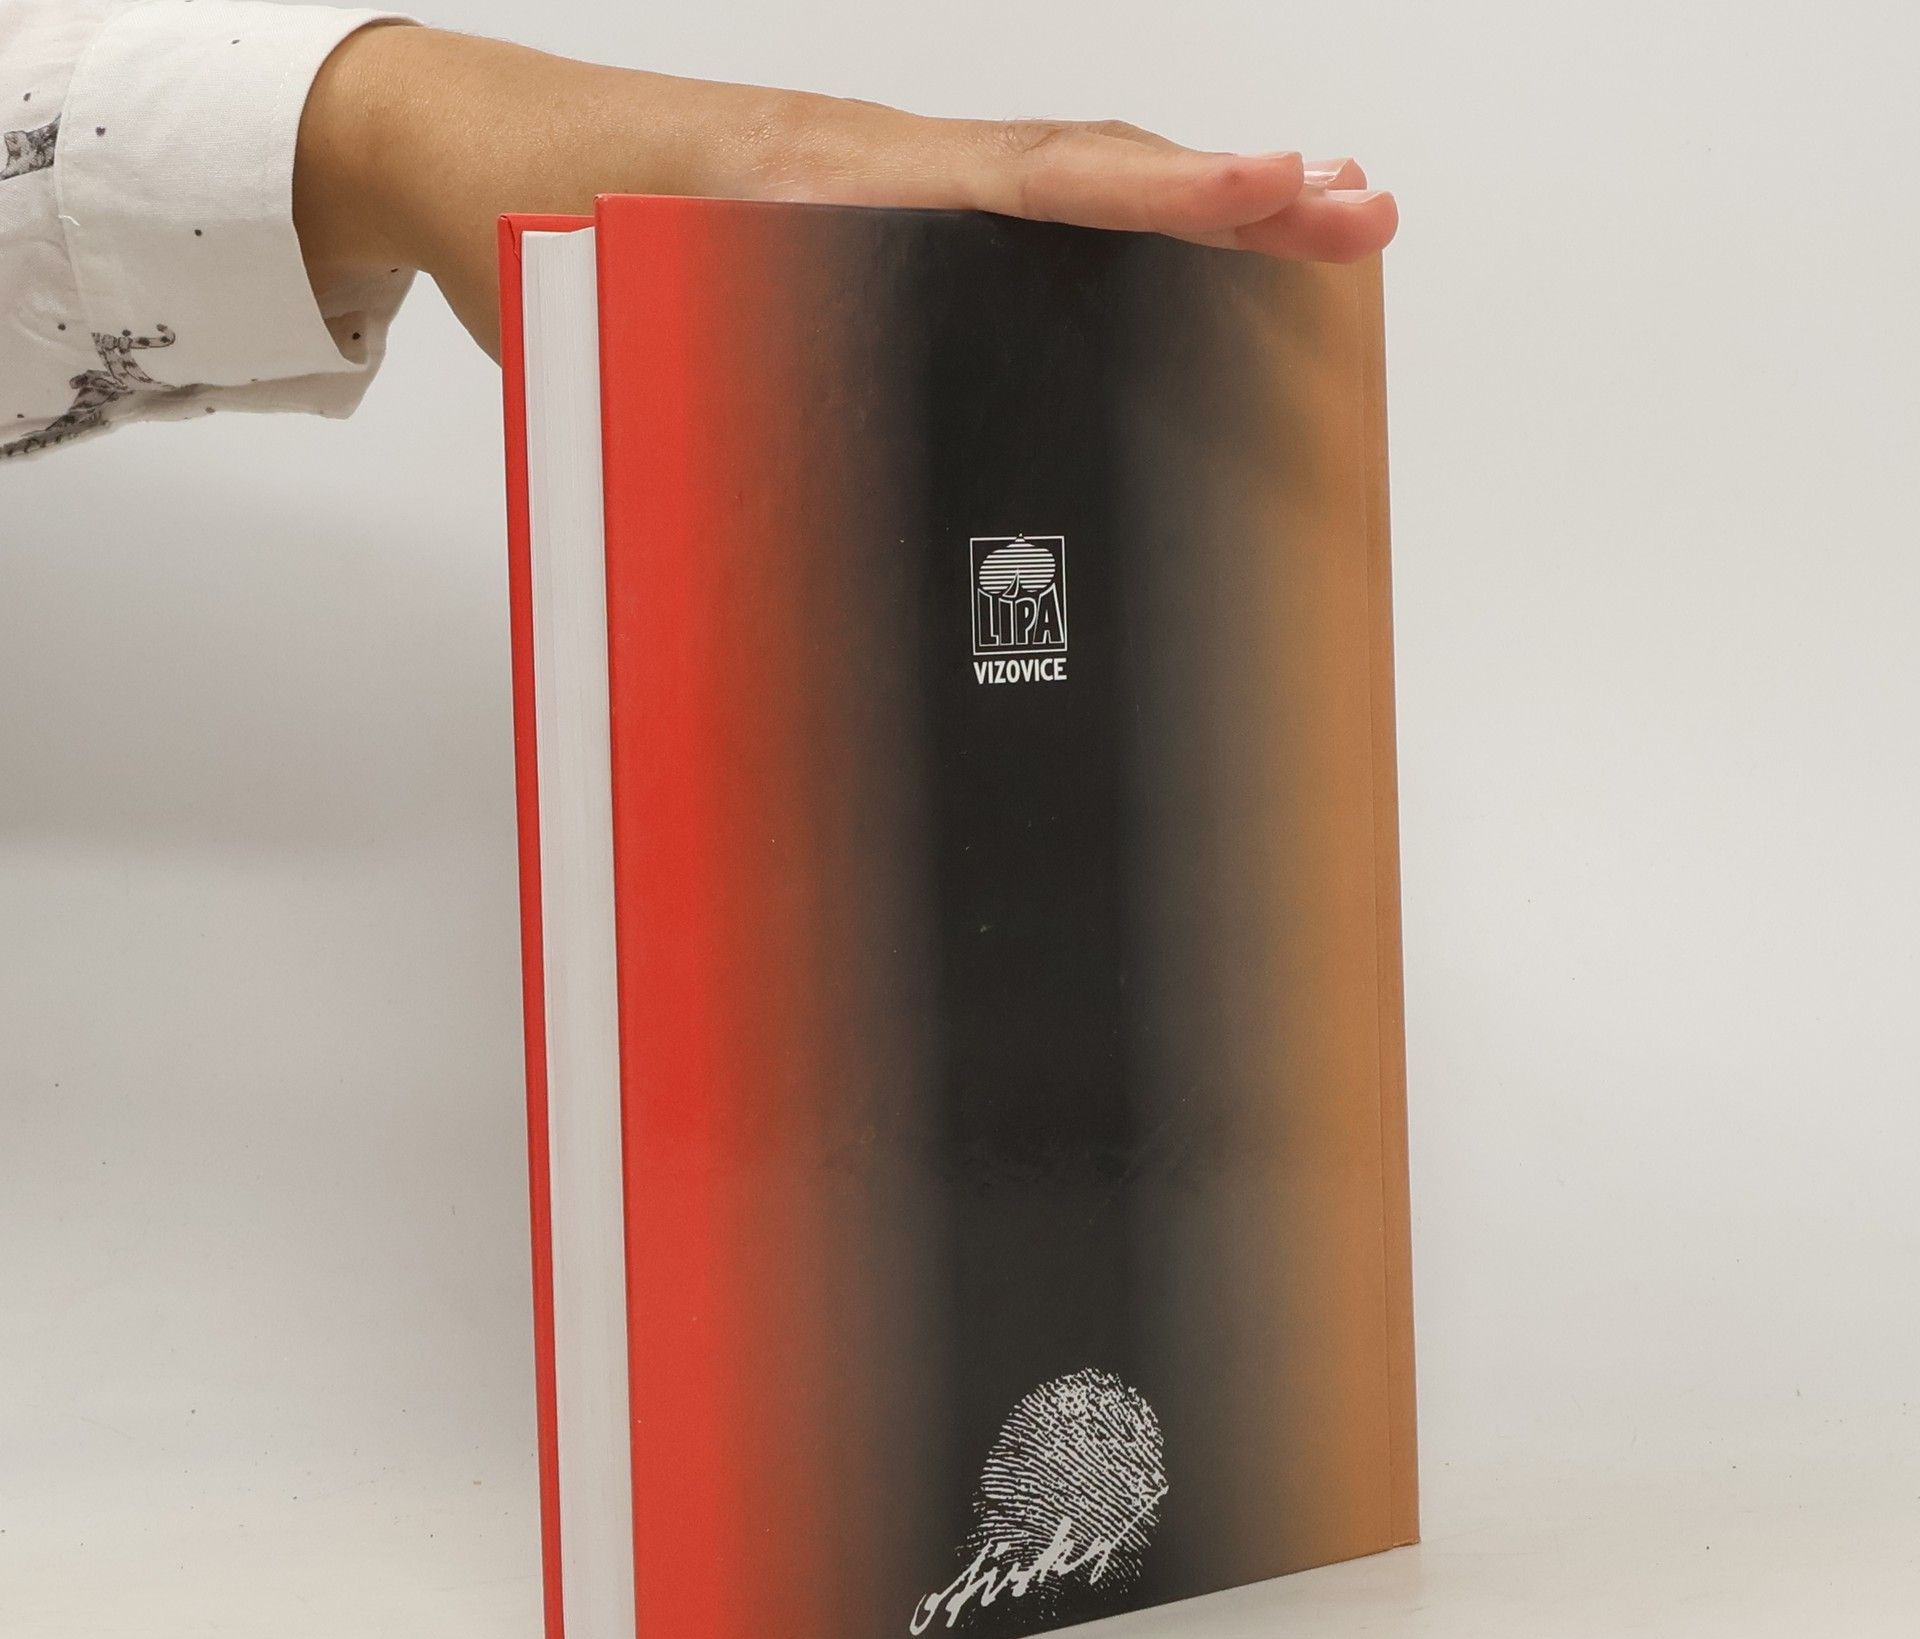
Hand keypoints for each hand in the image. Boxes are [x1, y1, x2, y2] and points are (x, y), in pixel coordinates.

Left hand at [295, 25, 1397, 357]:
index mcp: (826, 187)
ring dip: (1178, 197)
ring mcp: (873, 172)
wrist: (453, 153)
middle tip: (1356, 214)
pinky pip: (996, 194)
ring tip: (1308, 220)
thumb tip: (784, 615)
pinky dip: (1094, 212)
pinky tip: (1155, 240)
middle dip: (1228, 190)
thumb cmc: (531, 238)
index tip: (1273, 194)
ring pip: (1052, 170)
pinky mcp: (860, 196)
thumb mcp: (623, 359)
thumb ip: (713, 456)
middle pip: (1079, 164)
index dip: (1159, 195)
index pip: (1028, 182)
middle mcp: (870, 164)